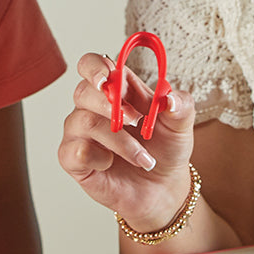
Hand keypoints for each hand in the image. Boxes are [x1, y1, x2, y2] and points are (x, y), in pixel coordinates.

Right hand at [57, 52, 196, 231]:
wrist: (162, 188)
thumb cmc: (165, 149)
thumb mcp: (180, 125)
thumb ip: (180, 105)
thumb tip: (169, 97)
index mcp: (115, 89)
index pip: (91, 65)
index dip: (95, 67)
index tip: (107, 78)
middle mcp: (91, 107)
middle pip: (83, 91)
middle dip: (110, 104)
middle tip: (137, 121)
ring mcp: (80, 132)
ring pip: (84, 122)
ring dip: (119, 140)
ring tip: (143, 157)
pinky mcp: (73, 158)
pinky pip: (75, 150)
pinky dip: (99, 157)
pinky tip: (111, 163)